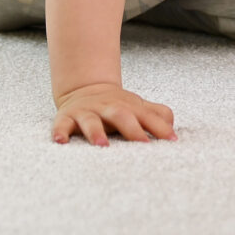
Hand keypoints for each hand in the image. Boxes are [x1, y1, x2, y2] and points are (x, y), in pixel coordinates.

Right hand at [51, 82, 176, 145]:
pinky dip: (60, 132)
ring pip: (92, 121)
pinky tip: (60, 141)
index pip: (148, 116)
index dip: (161, 127)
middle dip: (132, 129)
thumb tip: (175, 131)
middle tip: (143, 145)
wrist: (85, 88)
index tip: (172, 140)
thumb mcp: (139, 107)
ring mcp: (88, 112)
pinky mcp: (67, 117)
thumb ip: (158, 116)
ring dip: (97, 132)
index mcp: (129, 107)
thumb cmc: (117, 106)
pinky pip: (62, 124)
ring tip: (103, 145)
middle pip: (122, 116)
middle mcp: (109, 108)